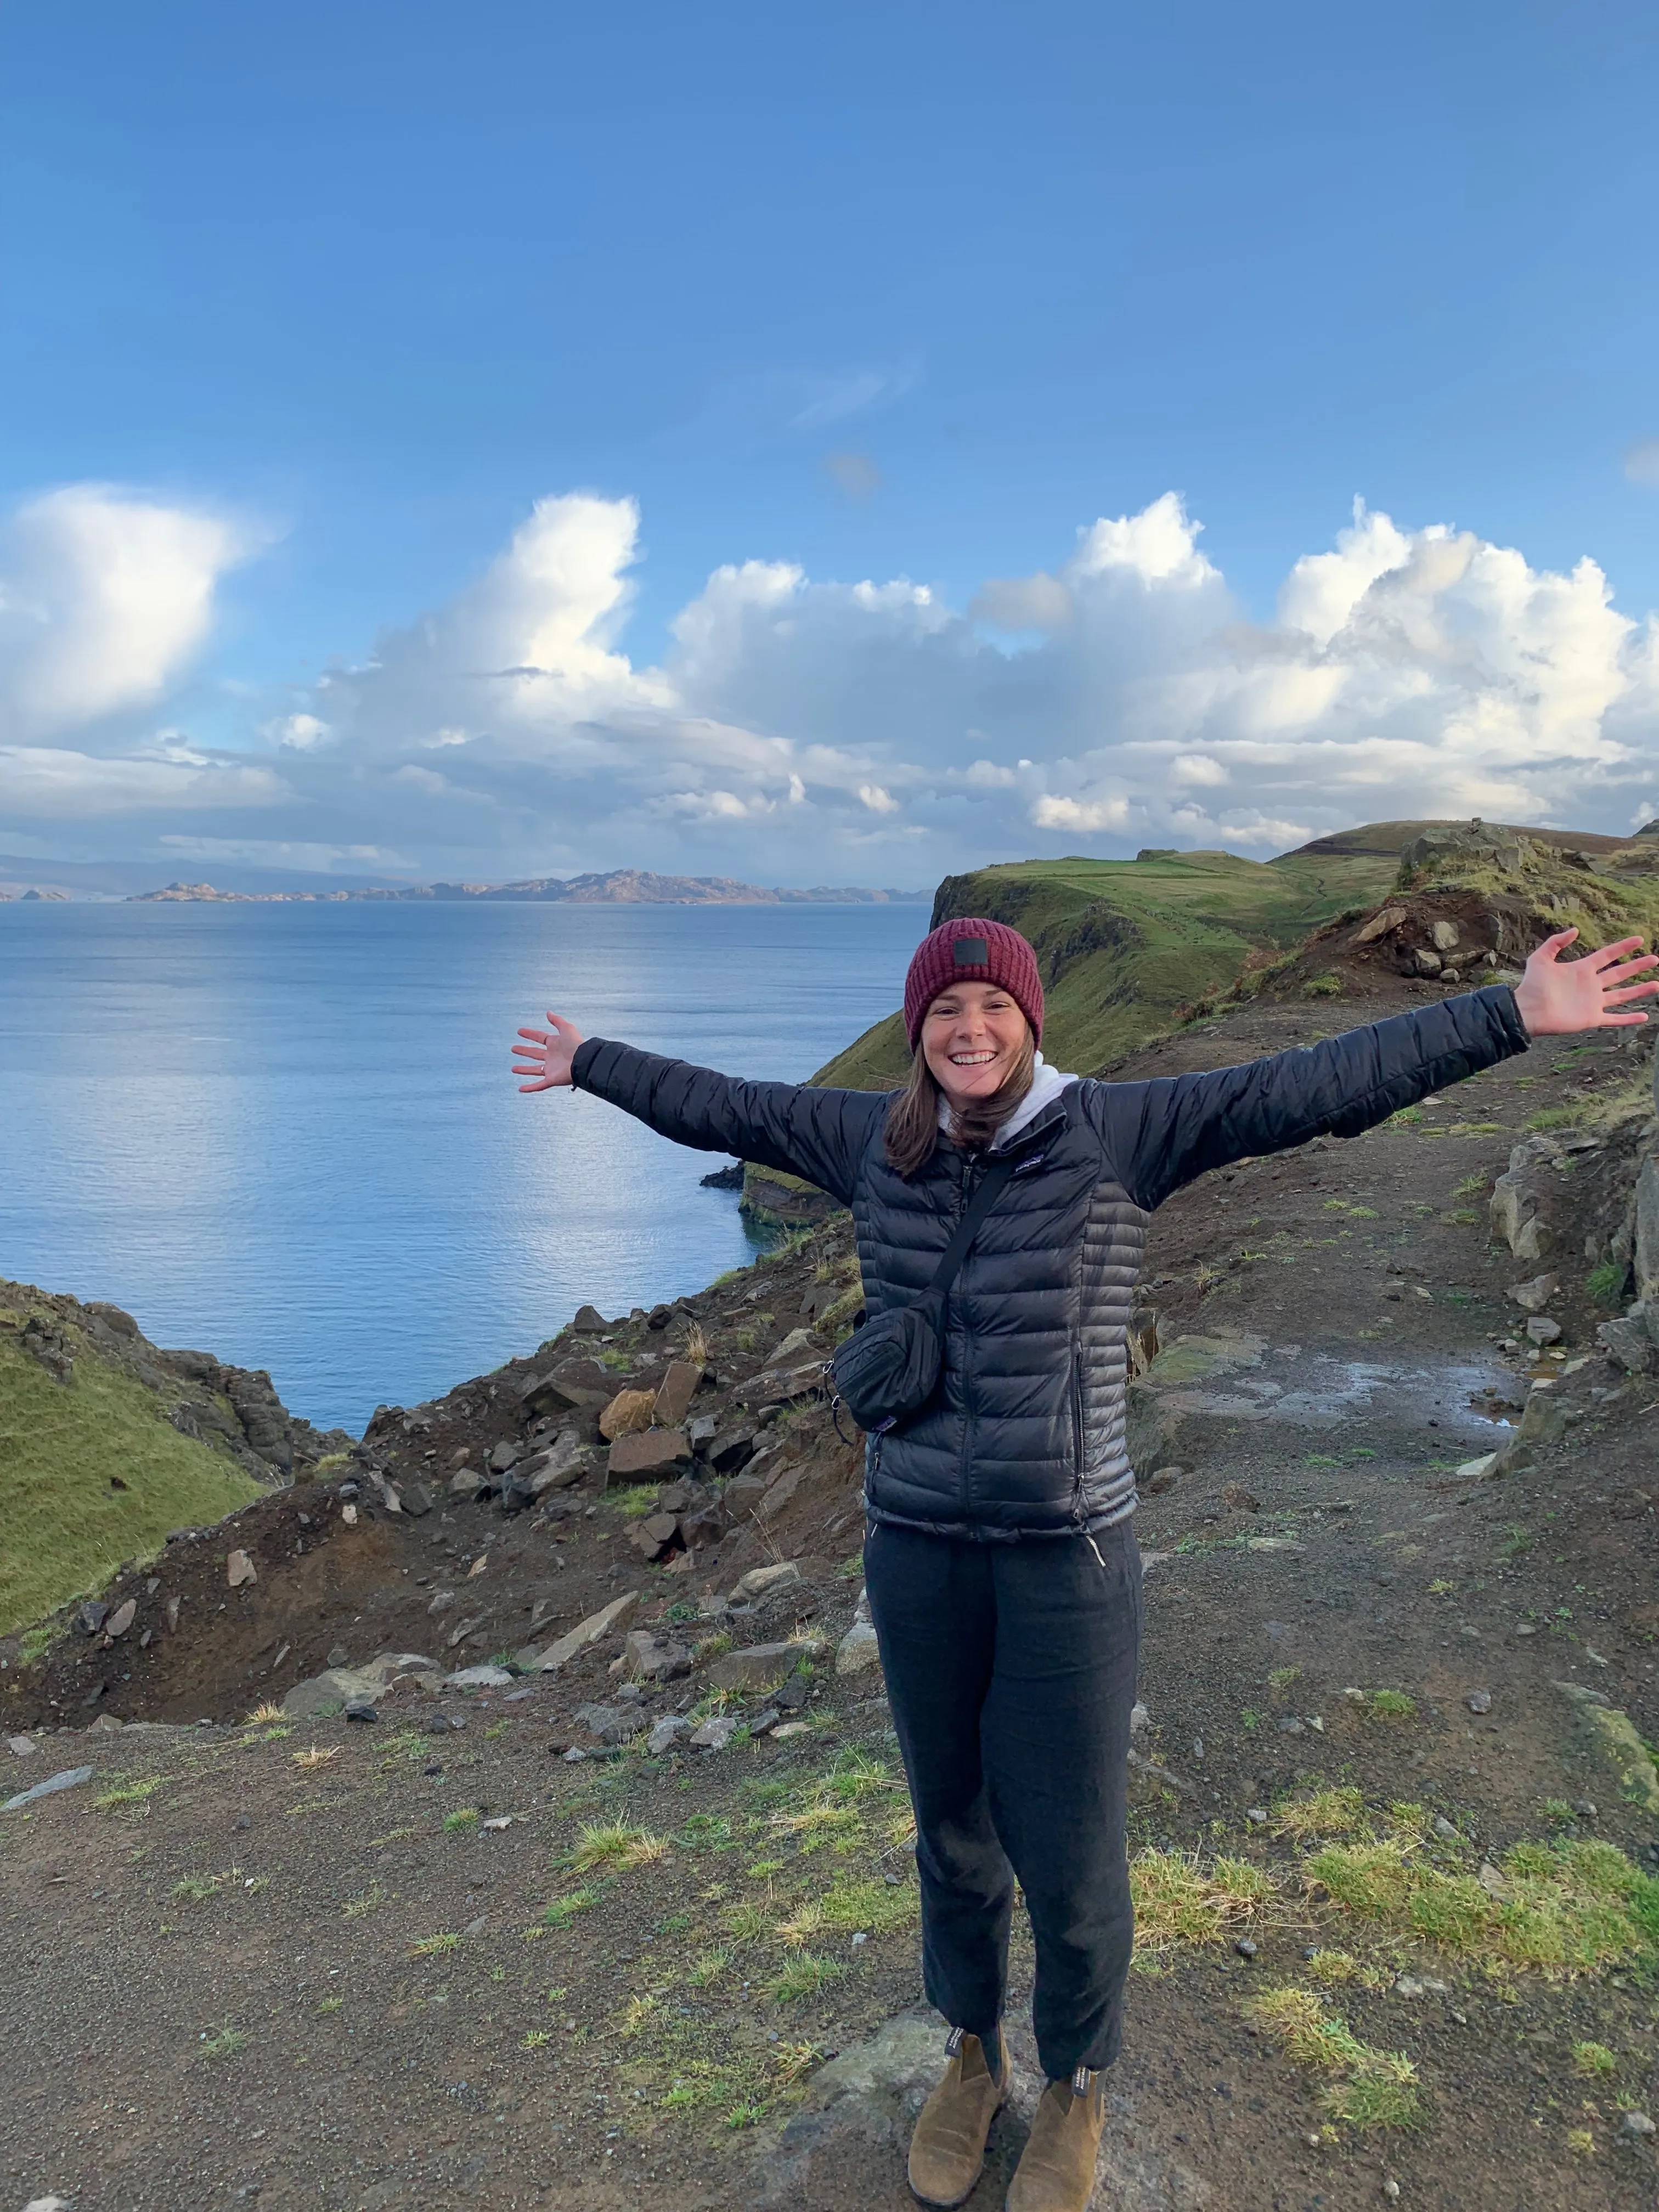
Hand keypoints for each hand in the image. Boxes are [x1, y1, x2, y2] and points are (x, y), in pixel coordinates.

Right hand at [512, 1011, 584, 1089]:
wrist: (583, 1060)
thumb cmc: (576, 1044)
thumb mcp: (566, 1028)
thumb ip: (557, 1021)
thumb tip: (548, 1012)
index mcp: (555, 1044)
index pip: (540, 1038)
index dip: (530, 1034)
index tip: (519, 1031)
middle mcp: (552, 1057)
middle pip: (535, 1053)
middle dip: (524, 1051)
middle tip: (513, 1048)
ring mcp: (551, 1069)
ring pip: (534, 1070)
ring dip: (524, 1070)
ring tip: (513, 1069)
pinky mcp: (551, 1079)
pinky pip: (538, 1085)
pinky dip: (529, 1088)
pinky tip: (520, 1089)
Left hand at [1511, 930, 1658, 1036]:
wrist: (1527, 1010)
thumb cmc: (1531, 985)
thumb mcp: (1540, 958)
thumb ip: (1555, 942)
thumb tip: (1575, 929)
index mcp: (1582, 969)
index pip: (1607, 955)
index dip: (1623, 947)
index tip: (1639, 939)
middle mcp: (1591, 985)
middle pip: (1619, 973)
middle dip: (1637, 966)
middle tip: (1655, 959)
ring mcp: (1592, 1002)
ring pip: (1622, 995)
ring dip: (1640, 990)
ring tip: (1656, 984)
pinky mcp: (1591, 1018)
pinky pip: (1614, 1019)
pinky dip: (1629, 1019)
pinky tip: (1644, 1016)